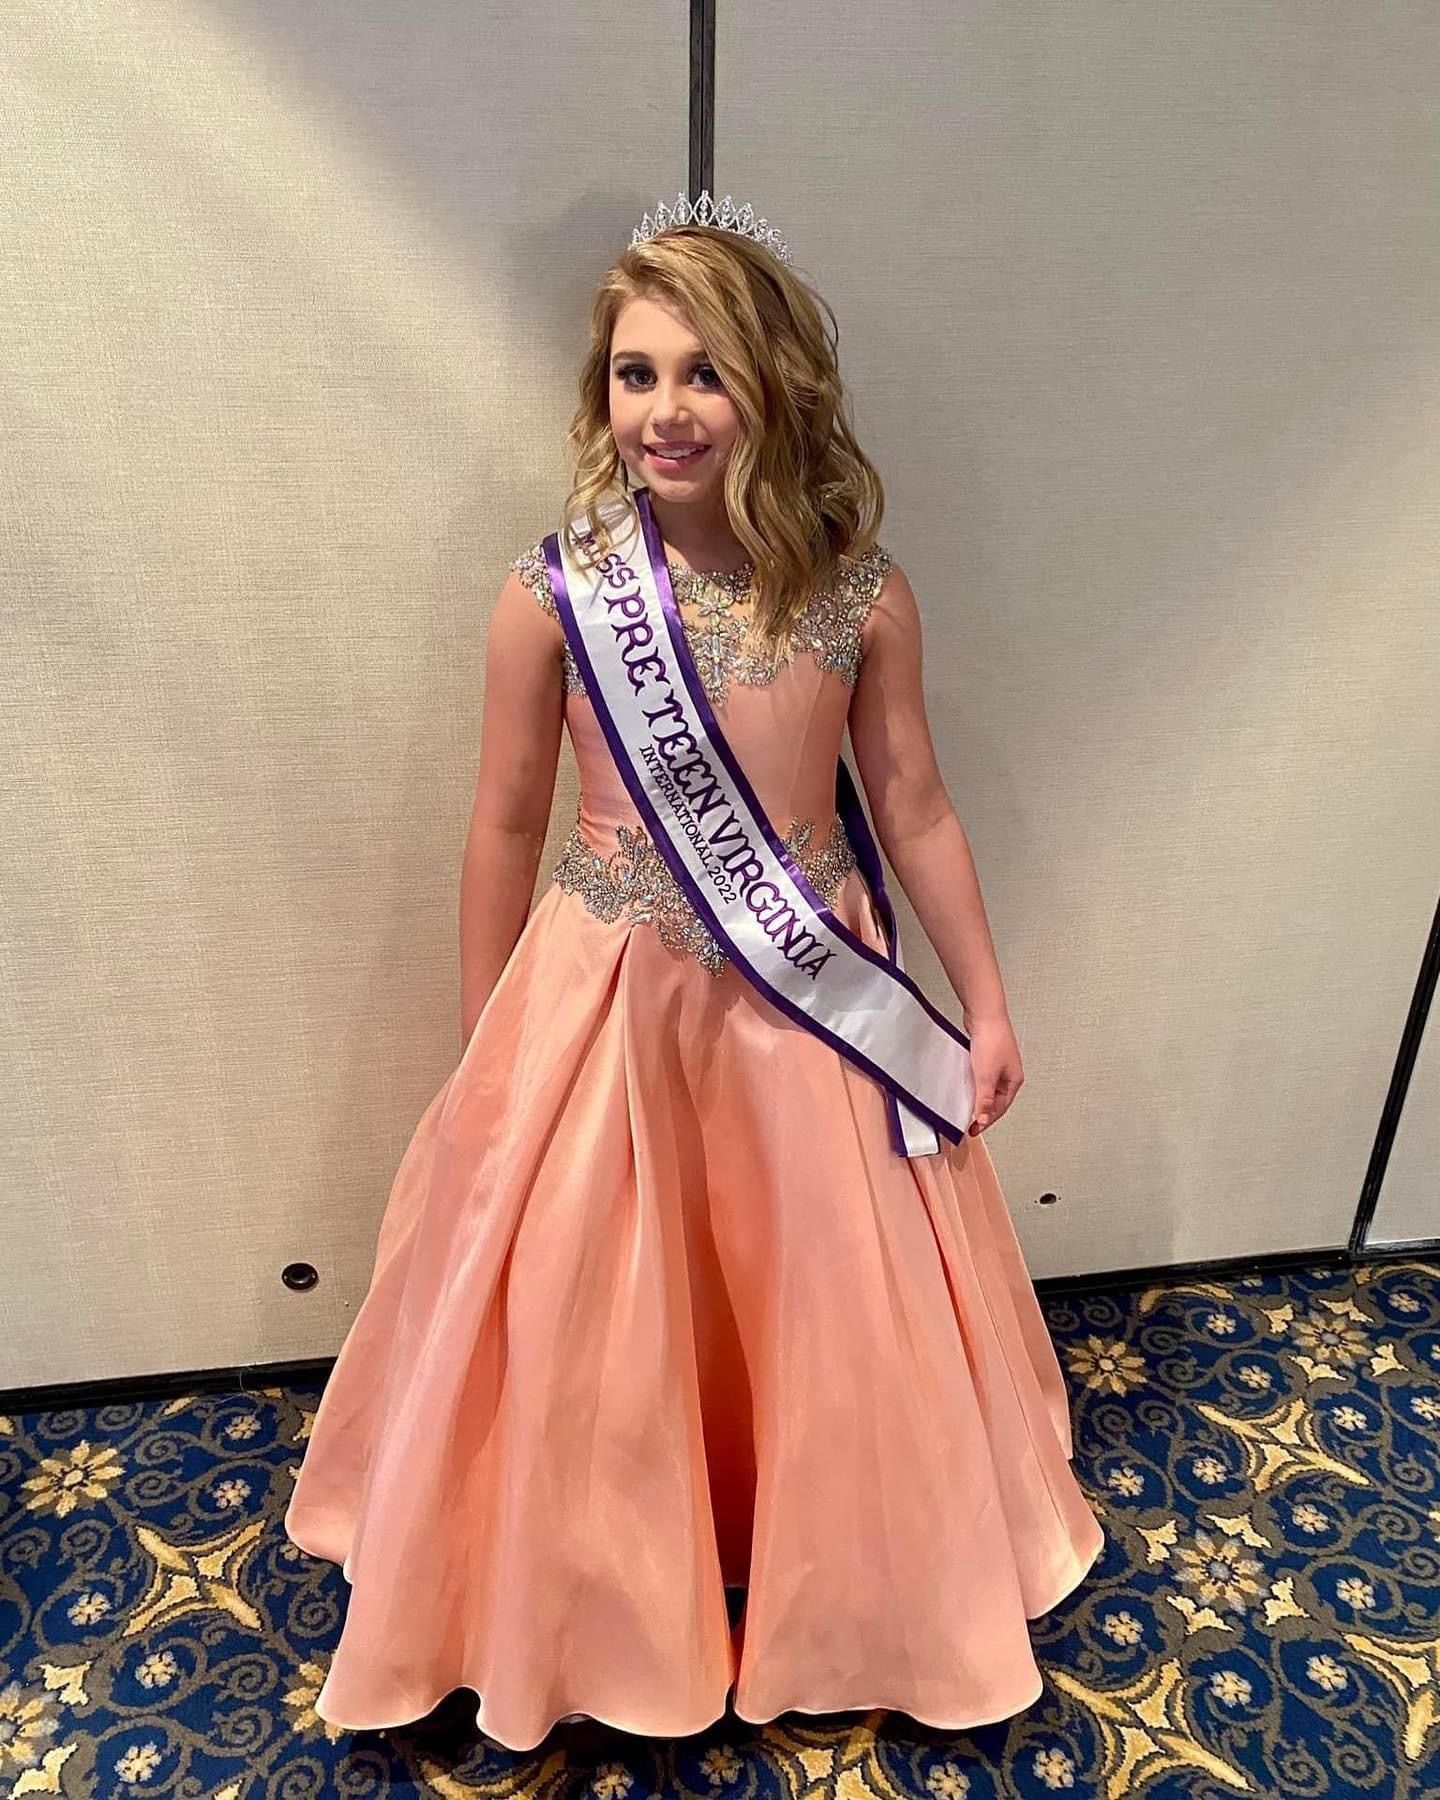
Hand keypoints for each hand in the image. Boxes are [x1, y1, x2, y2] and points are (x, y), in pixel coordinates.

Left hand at [965, 1011, 1023, 1133]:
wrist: (985, 1013)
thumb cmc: (992, 1039)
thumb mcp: (986, 1076)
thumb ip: (984, 1099)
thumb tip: (982, 1120)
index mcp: (1014, 1081)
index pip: (1000, 1108)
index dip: (986, 1121)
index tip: (973, 1130)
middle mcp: (1009, 1074)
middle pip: (995, 1100)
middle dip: (983, 1112)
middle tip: (969, 1123)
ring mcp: (998, 1064)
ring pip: (988, 1088)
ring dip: (978, 1098)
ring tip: (966, 1107)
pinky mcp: (988, 1056)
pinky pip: (981, 1077)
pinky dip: (974, 1084)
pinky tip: (964, 1086)